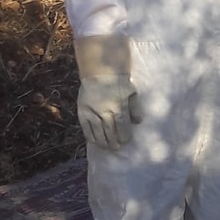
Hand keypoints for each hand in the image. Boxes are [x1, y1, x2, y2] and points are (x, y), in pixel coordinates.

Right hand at [73, 36, 139, 151]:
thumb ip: (135, 108)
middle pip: (110, 132)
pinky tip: (95, 141)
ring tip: (107, 147)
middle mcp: (105, 110)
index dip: (124, 136)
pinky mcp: (82, 111)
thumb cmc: (119, 83)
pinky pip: (86, 128)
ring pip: (98, 132)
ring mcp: (92, 111)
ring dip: (103, 142)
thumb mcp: (132, 93)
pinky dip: (90, 136)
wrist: (100, 72)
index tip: (126, 141)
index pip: (122, 127)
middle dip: (114, 142)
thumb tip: (137, 122)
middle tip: (116, 148)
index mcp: (119, 106)